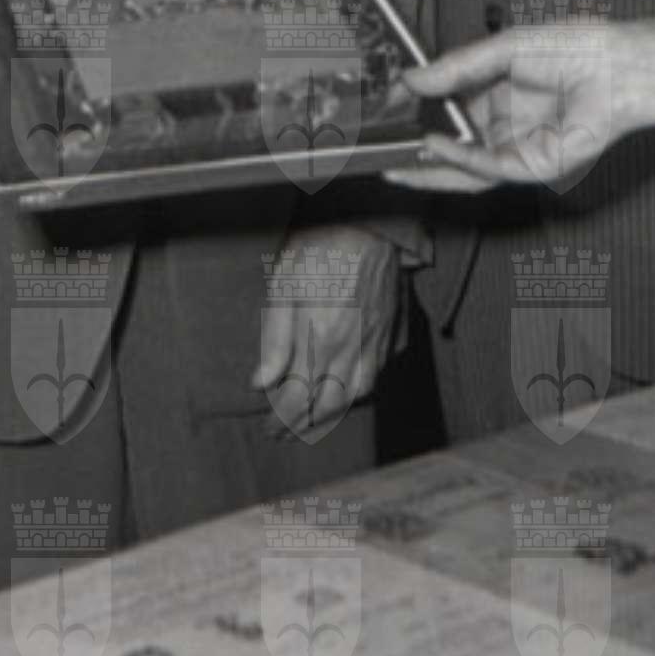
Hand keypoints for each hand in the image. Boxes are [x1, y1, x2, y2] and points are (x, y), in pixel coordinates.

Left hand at [252, 225, 401, 443]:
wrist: (372, 223)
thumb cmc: (321, 247)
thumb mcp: (285, 284)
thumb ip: (274, 338)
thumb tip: (261, 384)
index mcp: (321, 340)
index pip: (298, 398)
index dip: (281, 420)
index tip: (268, 429)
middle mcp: (352, 349)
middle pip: (326, 405)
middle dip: (302, 424)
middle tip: (283, 432)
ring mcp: (377, 343)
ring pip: (355, 396)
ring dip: (332, 414)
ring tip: (312, 420)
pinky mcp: (393, 334)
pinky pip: (376, 376)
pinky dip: (358, 392)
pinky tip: (347, 392)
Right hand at [384, 17, 654, 192]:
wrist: (616, 65)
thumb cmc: (573, 48)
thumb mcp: (502, 50)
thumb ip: (456, 68)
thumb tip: (411, 79)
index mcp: (499, 94)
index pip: (447, 110)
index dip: (417, 110)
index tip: (386, 105)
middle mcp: (506, 125)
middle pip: (451, 146)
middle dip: (415, 151)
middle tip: (379, 149)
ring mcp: (519, 148)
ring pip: (465, 168)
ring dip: (429, 166)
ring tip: (393, 161)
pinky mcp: (535, 166)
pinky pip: (489, 168)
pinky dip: (459, 160)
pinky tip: (435, 146)